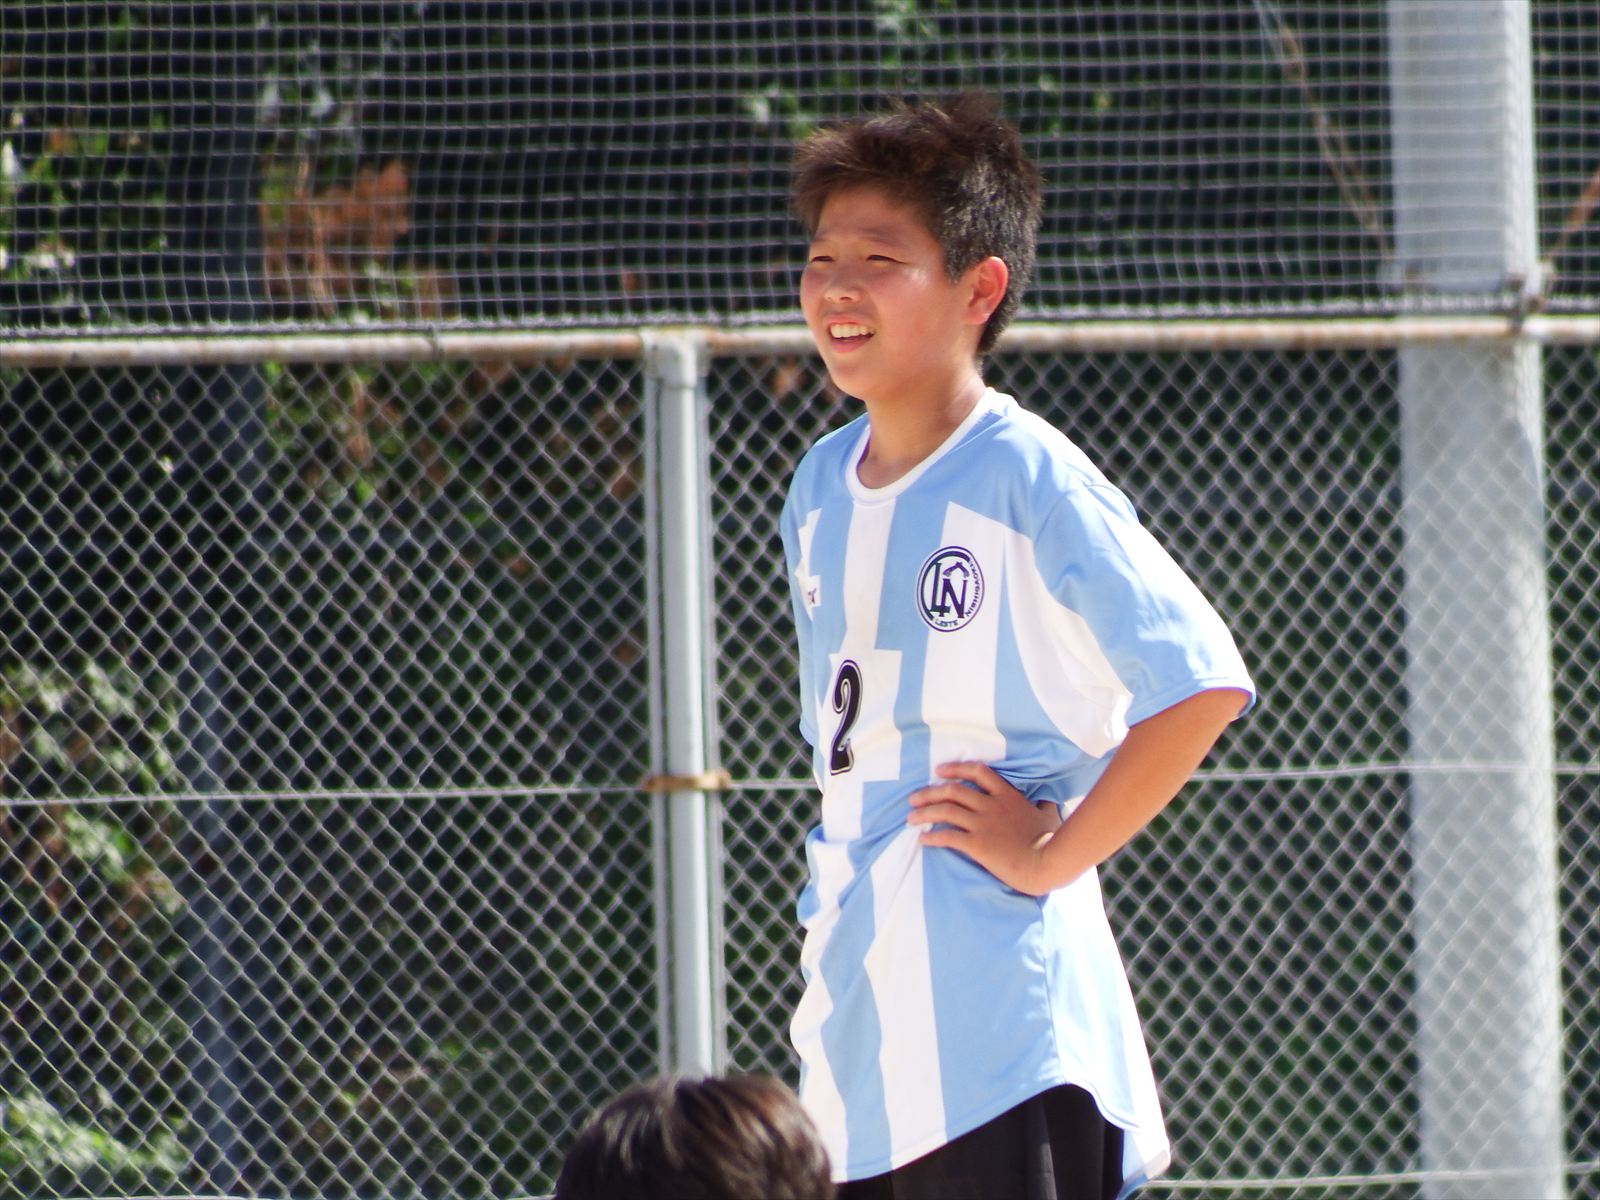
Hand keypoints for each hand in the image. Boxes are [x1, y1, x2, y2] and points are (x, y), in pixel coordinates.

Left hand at [906, 761, 1063, 895]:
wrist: (1047, 862)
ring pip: (945, 811)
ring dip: (924, 813)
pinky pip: (947, 836)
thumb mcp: (1050, 816)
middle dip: (929, 792)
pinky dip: (931, 837)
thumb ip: (1045, 805)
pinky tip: (922, 840)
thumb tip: (1049, 801)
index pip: (978, 772)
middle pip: (953, 790)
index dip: (956, 768)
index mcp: (1007, 795)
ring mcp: (983, 824)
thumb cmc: (1051, 840)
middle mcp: (991, 805)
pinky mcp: (977, 844)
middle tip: (913, 798)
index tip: (940, 770)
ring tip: (910, 818)